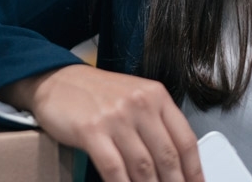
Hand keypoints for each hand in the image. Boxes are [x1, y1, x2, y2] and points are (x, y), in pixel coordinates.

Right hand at [0, 64, 203, 181]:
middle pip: (167, 156)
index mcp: (156, 96)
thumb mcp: (134, 98)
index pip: (186, 140)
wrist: (56, 80)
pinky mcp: (91, 131)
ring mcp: (115, 118)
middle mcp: (140, 104)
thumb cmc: (96, 94)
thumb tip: (175, 164)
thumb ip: (156, 124)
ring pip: (143, 166)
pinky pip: (114, 169)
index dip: (194, 171)